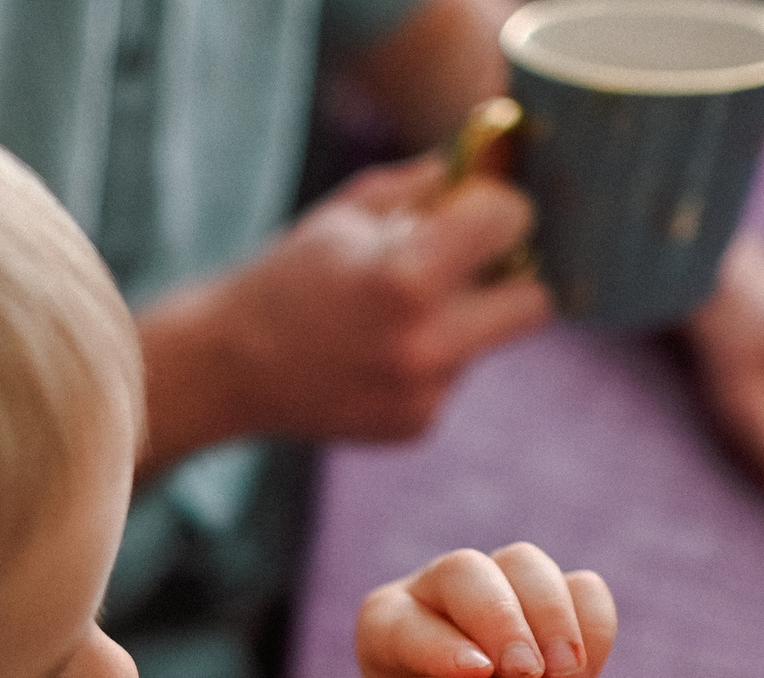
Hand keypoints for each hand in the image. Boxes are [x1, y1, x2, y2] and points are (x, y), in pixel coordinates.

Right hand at [137, 156, 551, 476]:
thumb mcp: (352, 210)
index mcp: (410, 274)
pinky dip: (428, 363)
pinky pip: (453, 380)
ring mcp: (424, 393)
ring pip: (488, 343)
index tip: (478, 210)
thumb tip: (494, 166)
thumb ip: (431, 186)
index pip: (512, 224)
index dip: (498, 210)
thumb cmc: (288, 275)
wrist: (228, 366)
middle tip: (470, 268)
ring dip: (460, 322)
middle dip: (510, 278)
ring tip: (389, 318)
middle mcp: (427, 343)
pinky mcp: (416, 426)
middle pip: (535, 305)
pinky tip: (373, 356)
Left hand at [354, 542, 615, 677]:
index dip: (440, 646)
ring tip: (565, 677)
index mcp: (385, 625)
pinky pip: (583, 587)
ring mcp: (498, 582)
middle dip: (502, 620)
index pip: (405, 622)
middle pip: (467, 570)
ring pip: (525, 565)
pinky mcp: (552, 594)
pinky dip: (592, 627)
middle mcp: (437, 590)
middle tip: (527, 673)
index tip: (477, 675)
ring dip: (552, 618)